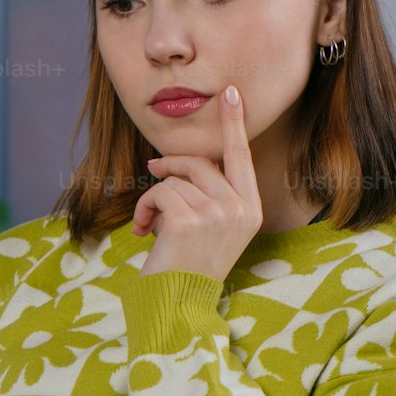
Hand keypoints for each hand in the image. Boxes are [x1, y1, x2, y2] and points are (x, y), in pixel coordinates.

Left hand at [132, 85, 263, 284]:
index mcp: (251, 210)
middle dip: (170, 166)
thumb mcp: (211, 227)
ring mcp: (219, 214)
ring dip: (154, 197)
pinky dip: (145, 209)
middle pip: (200, 162)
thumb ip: (209, 193)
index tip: (230, 92)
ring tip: (150, 224)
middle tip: (152, 172)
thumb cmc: (187, 265)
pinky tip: (144, 232)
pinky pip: (160, 192)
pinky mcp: (191, 220)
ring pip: (176, 179)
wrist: (177, 303)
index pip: (242, 157)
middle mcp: (241, 210)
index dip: (234, 124)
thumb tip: (178, 159)